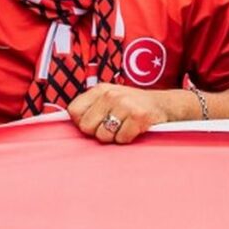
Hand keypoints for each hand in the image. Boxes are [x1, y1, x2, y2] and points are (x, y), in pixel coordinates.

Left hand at [68, 82, 183, 144]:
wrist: (166, 105)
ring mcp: (126, 104)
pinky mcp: (139, 116)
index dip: (83, 122)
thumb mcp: (110, 99)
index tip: (97, 121)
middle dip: (99, 132)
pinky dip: (128, 138)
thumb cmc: (132, 107)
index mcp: (100, 89)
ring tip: (125, 126)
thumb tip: (63, 125)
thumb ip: (90, 108)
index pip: (74, 111)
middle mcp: (111, 94)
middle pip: (87, 127)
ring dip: (114, 137)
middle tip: (114, 124)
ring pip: (103, 136)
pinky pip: (121, 139)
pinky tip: (136, 129)